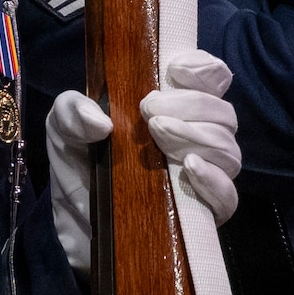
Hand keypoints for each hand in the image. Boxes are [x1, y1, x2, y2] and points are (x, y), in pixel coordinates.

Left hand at [44, 51, 244, 273]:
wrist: (75, 225)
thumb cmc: (80, 166)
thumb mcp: (65, 129)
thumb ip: (73, 111)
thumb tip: (100, 121)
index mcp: (175, 107)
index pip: (211, 78)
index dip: (203, 69)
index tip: (174, 70)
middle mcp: (197, 137)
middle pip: (223, 114)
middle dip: (192, 105)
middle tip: (150, 111)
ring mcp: (204, 176)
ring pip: (228, 150)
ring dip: (198, 136)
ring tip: (160, 134)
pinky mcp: (204, 214)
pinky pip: (228, 196)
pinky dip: (214, 179)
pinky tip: (189, 168)